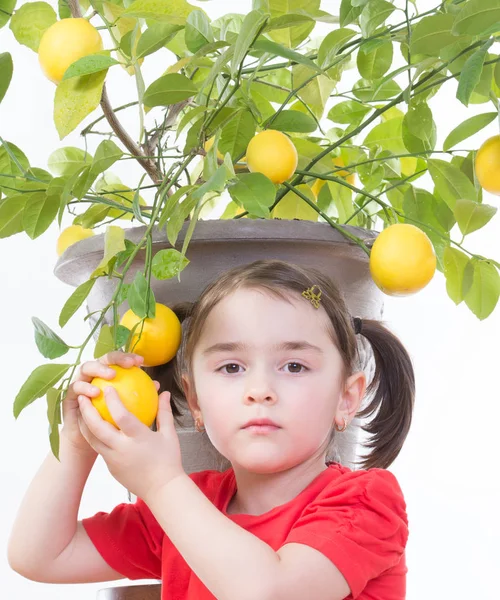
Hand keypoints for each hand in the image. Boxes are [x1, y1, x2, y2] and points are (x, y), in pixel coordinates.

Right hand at [61, 351, 147, 455]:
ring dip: (99, 369)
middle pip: (103, 359)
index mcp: (107, 375)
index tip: (141, 361)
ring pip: (87, 367)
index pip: (119, 361)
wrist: (87, 442)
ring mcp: (80, 382)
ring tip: (112, 375)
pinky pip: (76, 387)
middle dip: (115, 358)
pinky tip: (95, 393)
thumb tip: (158, 386)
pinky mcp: (69, 394)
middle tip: (128, 364)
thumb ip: (140, 396)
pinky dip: (85, 388)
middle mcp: (93, 375)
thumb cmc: (111, 425)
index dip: (129, 357)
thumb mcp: (128, 410)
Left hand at [77, 385, 184, 500]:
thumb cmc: (169, 460)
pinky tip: (93, 428)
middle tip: (82, 396)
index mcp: (138, 438)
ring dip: (84, 424)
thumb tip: (164, 393)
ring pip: (92, 439)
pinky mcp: (110, 468)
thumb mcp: (169, 434)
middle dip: (87, 410)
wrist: (162, 490)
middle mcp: (122, 449)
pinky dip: (93, 436)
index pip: (121, 416)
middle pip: (98, 427)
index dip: (112, 400)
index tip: (108, 388)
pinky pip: (99, 449)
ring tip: (81, 411)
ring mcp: (114, 460)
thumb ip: (164, 412)